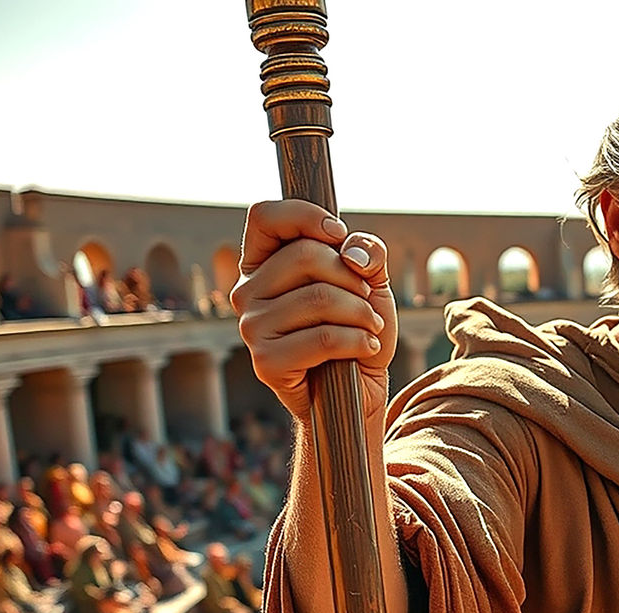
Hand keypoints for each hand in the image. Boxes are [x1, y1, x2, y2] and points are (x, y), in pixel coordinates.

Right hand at [232, 200, 396, 420]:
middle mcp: (247, 291)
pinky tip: (366, 349)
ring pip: (319, 297)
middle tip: (366, 301)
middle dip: (353, 278)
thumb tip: (350, 252)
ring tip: (369, 328)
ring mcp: (251, 327)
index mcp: (263, 263)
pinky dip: (359, 341)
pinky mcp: (266, 361)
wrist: (360, 389)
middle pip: (305, 255)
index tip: (338, 235)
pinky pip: (324, 337)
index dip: (305, 217)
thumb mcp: (372, 282)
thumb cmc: (358, 328)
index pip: (264, 216)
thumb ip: (368, 252)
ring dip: (362, 313)